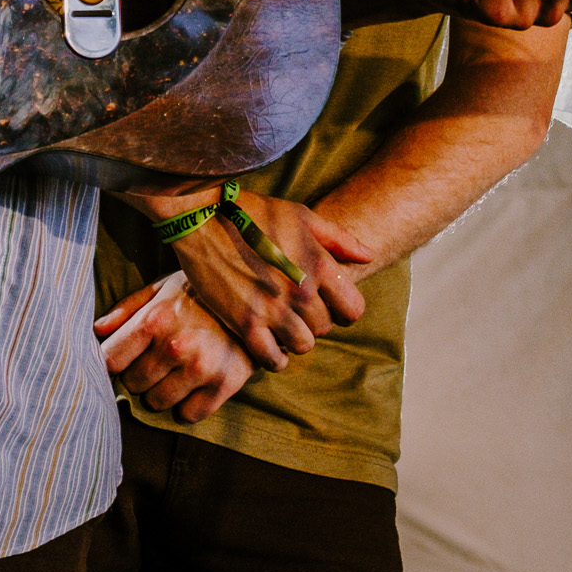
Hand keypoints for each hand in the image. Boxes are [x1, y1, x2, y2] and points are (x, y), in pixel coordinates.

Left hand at [96, 273, 253, 422]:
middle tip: (154, 360)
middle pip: (132, 384)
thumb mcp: (163, 288)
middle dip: (138, 374)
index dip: (113, 361)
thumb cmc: (201, 292)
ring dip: (159, 392)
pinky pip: (187, 415)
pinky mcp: (223, 385)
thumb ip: (127, 309)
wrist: (257, 298)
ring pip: (155, 403)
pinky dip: (186, 405)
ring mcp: (200, 368)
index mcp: (156, 318)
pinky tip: (193, 385)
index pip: (110, 360)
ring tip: (173, 372)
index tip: (121, 358)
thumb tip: (96, 332)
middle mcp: (176, 346)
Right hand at [136, 189, 371, 367]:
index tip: (330, 303)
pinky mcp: (245, 323)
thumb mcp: (302, 216)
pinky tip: (269, 341)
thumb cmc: (254, 212)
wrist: (203, 217)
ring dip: (296, 337)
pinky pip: (273, 360)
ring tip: (284, 322)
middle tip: (299, 308)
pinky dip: (275, 356)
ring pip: (303, 345)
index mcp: (319, 264)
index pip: (353, 309)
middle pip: (326, 328)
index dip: (344, 308)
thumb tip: (368, 257)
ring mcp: (272, 309)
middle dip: (316, 319)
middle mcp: (300, 291)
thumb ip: (339, 239)